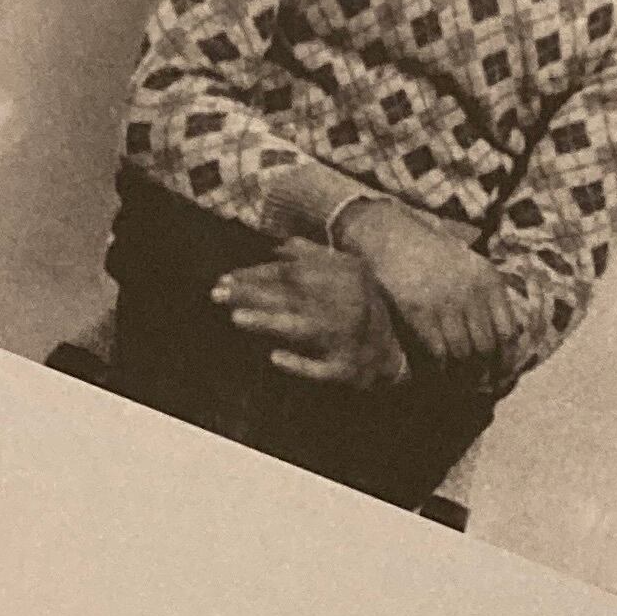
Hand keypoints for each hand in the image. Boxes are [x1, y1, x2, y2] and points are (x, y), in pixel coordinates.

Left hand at [211, 241, 404, 385]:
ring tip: (237, 318)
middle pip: (293, 297)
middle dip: (253, 294)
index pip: (294, 272)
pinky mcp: (347, 369)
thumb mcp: (349, 271)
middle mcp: (349, 304)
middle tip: (217, 293)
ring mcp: (349, 338)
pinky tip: (275, 358)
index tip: (225, 277)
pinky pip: (322, 369)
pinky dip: (301, 365)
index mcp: (347, 276)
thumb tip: (275, 246)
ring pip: (304, 329)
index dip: (258, 274)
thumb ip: (314, 256)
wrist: (399, 350)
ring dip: (270, 323)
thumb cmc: (364, 305)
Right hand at [333, 198, 516, 375]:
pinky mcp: (418, 311)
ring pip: (463, 354)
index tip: (502, 375)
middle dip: (485, 372)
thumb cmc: (429, 251)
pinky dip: (439, 369)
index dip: (507, 360)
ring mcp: (445, 302)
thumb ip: (486, 294)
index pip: (509, 331)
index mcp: (489, 280)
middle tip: (479, 385)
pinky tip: (437, 373)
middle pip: (487, 347)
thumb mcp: (468, 264)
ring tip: (459, 384)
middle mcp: (472, 291)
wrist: (389, 233)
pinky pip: (437, 352)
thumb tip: (501, 338)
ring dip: (462, 375)